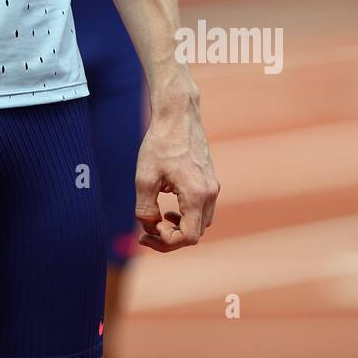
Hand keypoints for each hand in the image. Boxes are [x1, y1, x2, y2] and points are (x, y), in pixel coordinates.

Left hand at [134, 98, 219, 252]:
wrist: (178, 115)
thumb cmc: (160, 144)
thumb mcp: (145, 178)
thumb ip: (146, 209)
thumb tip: (150, 229)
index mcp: (196, 195)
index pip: (189, 237)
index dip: (166, 241)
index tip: (147, 231)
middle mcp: (210, 194)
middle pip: (195, 233)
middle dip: (171, 237)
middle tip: (147, 230)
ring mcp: (213, 186)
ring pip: (200, 222)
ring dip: (180, 226)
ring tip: (160, 216)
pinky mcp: (210, 180)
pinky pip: (202, 208)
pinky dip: (187, 213)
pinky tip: (169, 201)